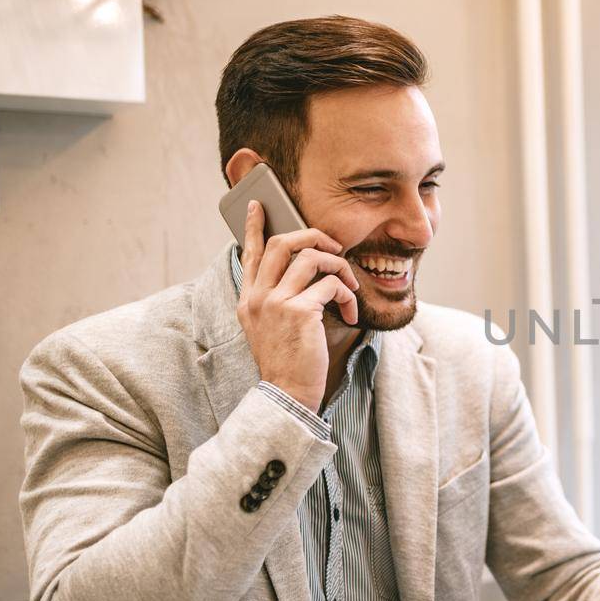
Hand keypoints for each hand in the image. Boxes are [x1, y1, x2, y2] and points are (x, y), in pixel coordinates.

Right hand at [236, 200, 359, 412]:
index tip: (259, 205)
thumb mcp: (272, 328)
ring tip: (349, 284)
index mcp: (248, 300)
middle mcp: (257, 297)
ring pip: (311, 258)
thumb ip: (279, 299)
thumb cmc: (288, 363)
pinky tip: (351, 312)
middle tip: (334, 246)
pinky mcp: (300, 311)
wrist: (287, 395)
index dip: (254, 227)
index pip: (250, 254)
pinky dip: (348, 294)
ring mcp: (276, 303)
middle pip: (281, 243)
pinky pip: (332, 285)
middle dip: (312, 236)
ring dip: (339, 266)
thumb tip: (306, 271)